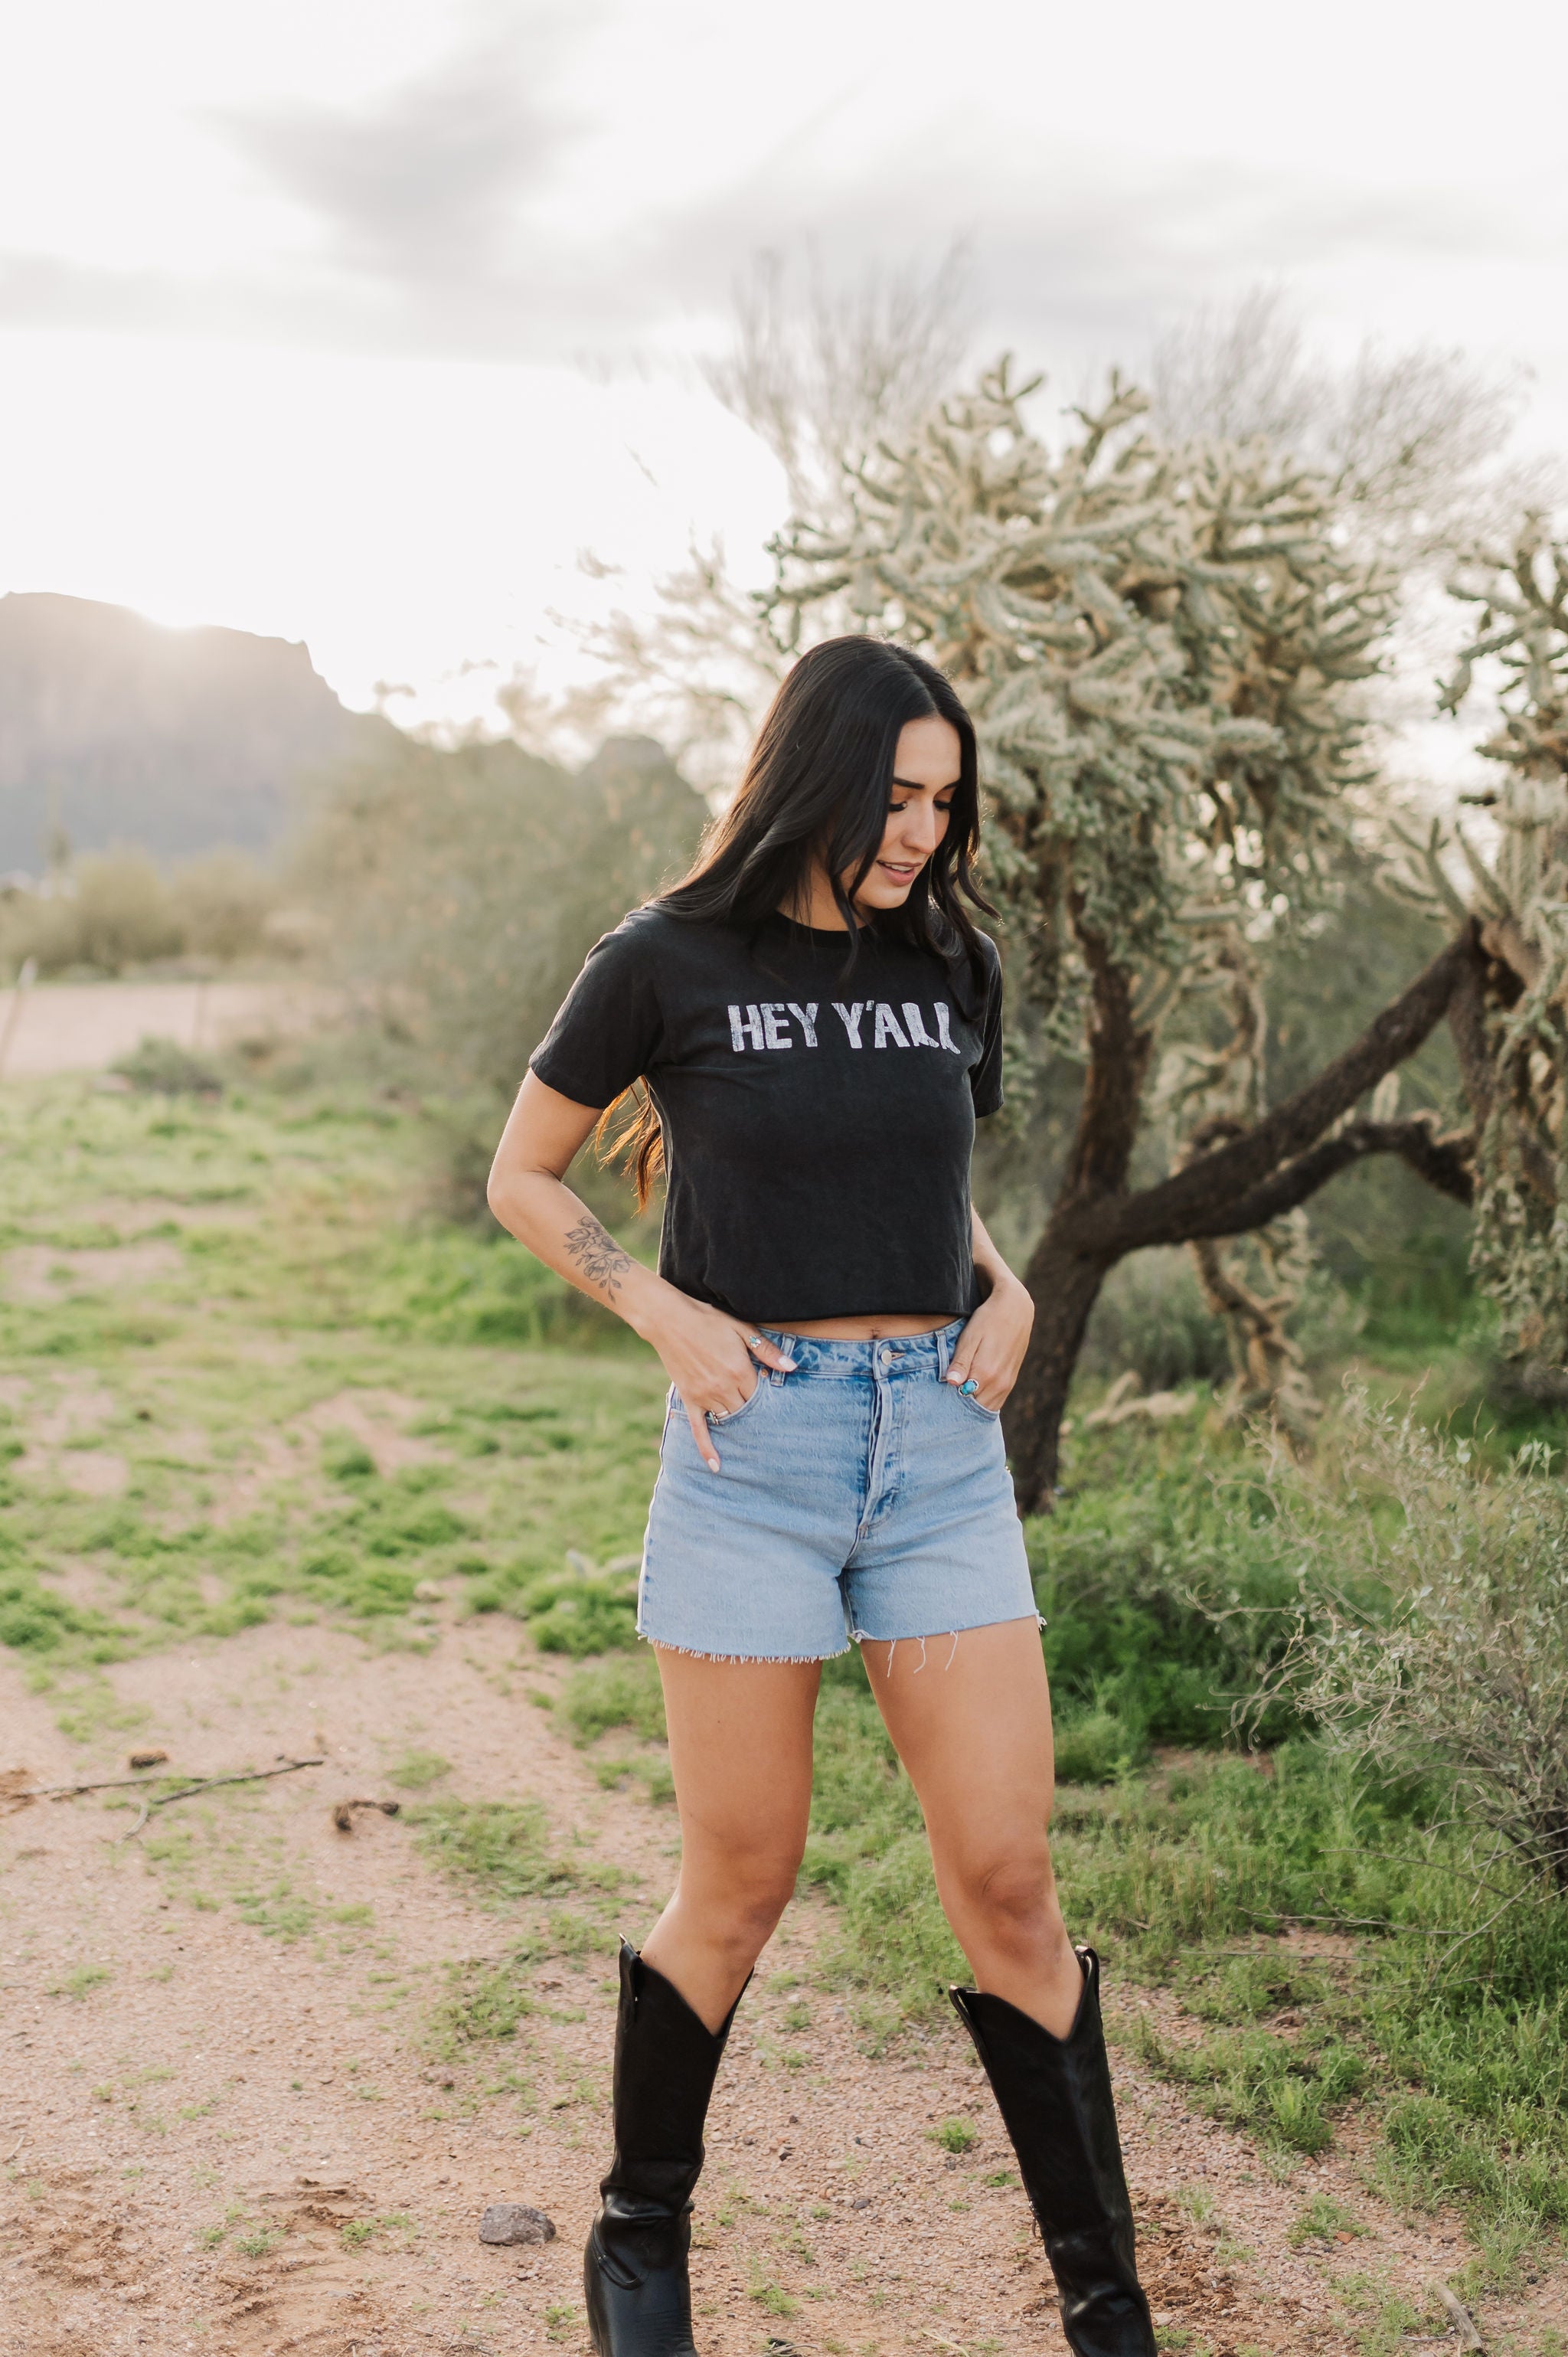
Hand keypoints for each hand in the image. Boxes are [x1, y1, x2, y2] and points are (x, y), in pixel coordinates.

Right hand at [636, 1286, 794, 1471]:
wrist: (669, 1320)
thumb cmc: (708, 1320)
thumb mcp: (741, 1328)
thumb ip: (767, 1350)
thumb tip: (792, 1367)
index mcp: (740, 1371)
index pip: (762, 1395)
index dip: (769, 1397)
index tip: (775, 1399)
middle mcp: (723, 1388)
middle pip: (748, 1410)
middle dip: (757, 1414)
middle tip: (770, 1423)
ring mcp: (705, 1396)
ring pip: (728, 1419)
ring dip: (739, 1425)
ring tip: (753, 1436)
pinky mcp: (689, 1399)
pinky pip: (699, 1429)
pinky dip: (707, 1448)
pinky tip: (716, 1466)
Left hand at [944, 1275, 1033, 1411]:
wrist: (1015, 1309)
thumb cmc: (987, 1320)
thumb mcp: (970, 1337)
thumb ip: (961, 1362)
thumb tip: (951, 1383)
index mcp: (985, 1373)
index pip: (962, 1401)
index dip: (949, 1402)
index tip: (938, 1397)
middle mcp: (999, 1383)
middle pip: (974, 1408)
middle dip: (960, 1407)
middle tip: (944, 1399)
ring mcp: (1007, 1384)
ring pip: (986, 1407)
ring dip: (972, 1404)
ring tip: (957, 1394)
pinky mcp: (1011, 1381)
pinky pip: (995, 1401)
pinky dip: (983, 1401)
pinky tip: (971, 1391)